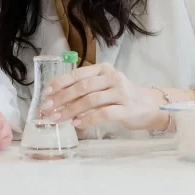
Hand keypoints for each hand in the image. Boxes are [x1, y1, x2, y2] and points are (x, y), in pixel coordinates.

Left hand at [40, 63, 172, 132]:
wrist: (149, 106)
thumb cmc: (122, 98)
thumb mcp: (104, 87)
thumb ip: (86, 90)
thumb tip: (57, 101)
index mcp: (103, 70)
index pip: (77, 74)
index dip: (60, 83)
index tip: (45, 93)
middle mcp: (112, 77)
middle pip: (82, 86)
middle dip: (62, 98)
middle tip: (47, 108)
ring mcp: (121, 92)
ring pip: (91, 99)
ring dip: (71, 110)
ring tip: (58, 118)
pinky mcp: (127, 108)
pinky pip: (104, 113)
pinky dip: (89, 119)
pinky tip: (78, 124)